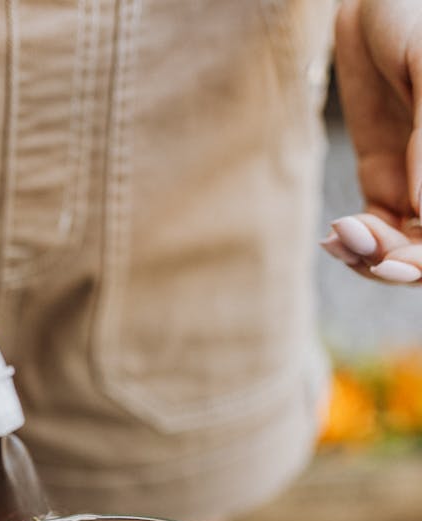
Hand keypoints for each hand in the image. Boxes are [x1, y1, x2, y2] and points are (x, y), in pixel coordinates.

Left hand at [325, 0, 421, 283]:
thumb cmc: (413, 14)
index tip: (397, 257)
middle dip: (403, 265)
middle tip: (369, 255)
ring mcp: (419, 181)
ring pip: (404, 250)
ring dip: (375, 260)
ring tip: (344, 239)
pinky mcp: (383, 177)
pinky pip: (375, 231)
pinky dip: (356, 244)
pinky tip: (336, 237)